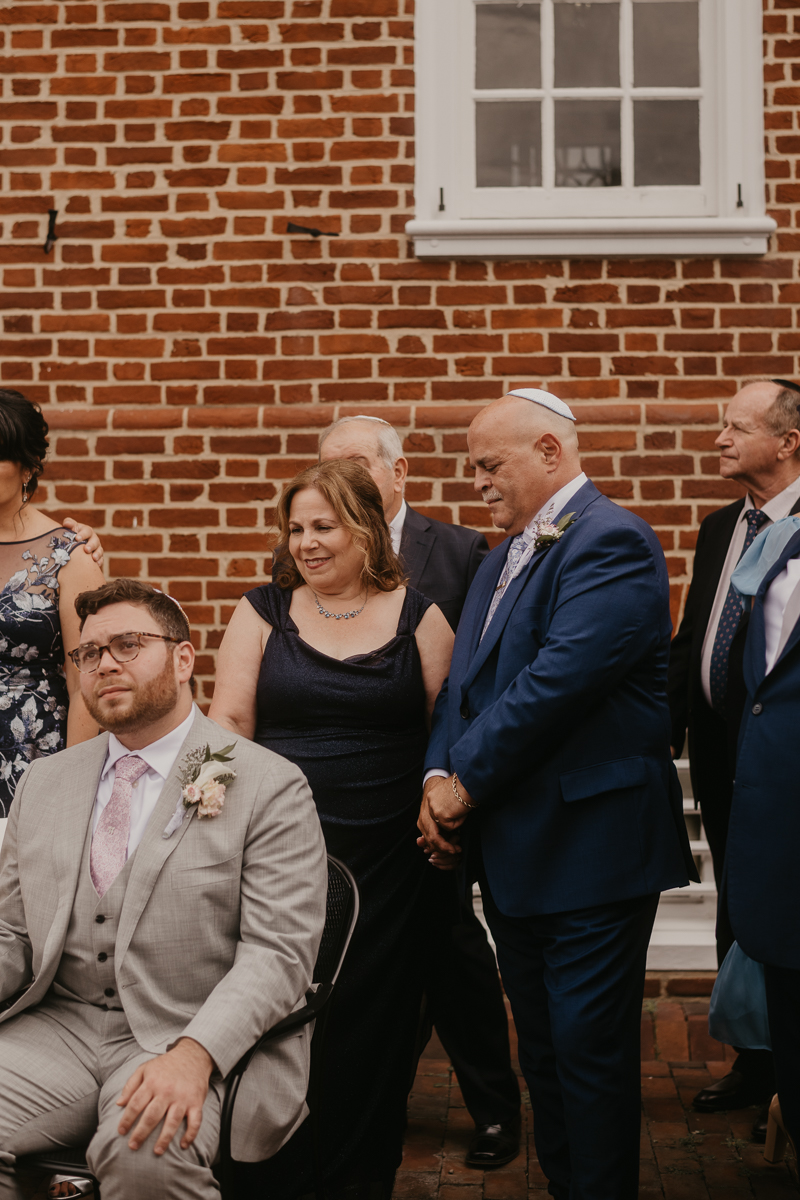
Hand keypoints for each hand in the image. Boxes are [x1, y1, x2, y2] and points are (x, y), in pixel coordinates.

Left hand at [62, 517, 103, 566]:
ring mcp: (96, 547)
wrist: (73, 545)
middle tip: (86, 549)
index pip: (87, 531)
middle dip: (91, 545)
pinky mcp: (98, 556)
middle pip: (95, 540)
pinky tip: (97, 565)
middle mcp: (93, 538)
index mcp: (86, 531)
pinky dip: (99, 561)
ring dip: (97, 554)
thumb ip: (69, 524)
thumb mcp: (70, 529)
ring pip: (99, 550)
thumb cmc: (71, 535)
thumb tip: (66, 523)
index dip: (83, 534)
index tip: (77, 538)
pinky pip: (101, 559)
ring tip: (93, 558)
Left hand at [117, 1037, 213, 1155]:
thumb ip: (131, 1085)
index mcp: (152, 1082)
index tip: (121, 1131)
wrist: (193, 1055)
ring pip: (172, 1121)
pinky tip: (184, 1145)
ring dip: (165, 1138)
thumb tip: (119, 1103)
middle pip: (152, 1115)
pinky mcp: (196, 1102)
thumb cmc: (166, 1065)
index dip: (127, 1119)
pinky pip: (195, 1120)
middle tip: (133, 1146)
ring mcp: (182, 1097)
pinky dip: (191, 1133)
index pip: (136, 1104)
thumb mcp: (145, 1069)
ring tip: (157, 1151)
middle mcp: (167, 1091)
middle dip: (141, 1133)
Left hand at [417, 775, 472, 869]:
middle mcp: (427, 803)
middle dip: (437, 845)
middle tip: (450, 851)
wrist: (470, 778)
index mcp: (427, 800)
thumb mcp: (448, 803)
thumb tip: (437, 837)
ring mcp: (432, 808)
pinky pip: (449, 827)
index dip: (429, 838)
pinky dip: (458, 824)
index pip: (423, 824)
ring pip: (434, 834)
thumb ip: (441, 817)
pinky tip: (463, 814)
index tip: (437, 848)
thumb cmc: (464, 789)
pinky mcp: (440, 812)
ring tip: (456, 849)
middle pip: (426, 831)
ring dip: (445, 845)